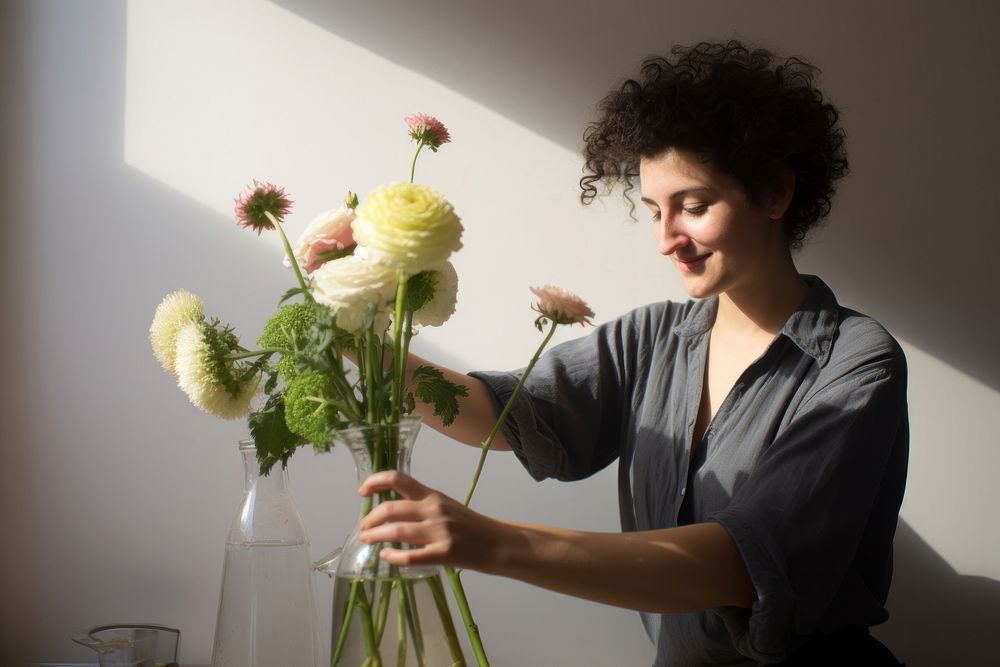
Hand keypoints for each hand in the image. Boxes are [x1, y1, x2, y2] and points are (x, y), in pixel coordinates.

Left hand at [357, 471, 505, 569]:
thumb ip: (423, 506)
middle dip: (370, 518)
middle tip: (362, 527)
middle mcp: (434, 509)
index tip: (362, 491)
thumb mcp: (447, 507)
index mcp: (433, 496)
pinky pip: (410, 556)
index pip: (398, 479)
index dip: (375, 481)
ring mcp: (439, 531)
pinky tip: (386, 556)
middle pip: (390, 507)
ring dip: (375, 535)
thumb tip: (391, 511)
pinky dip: (393, 556)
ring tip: (367, 540)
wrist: (500, 544)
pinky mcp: (444, 553)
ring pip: (395, 530)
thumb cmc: (473, 526)